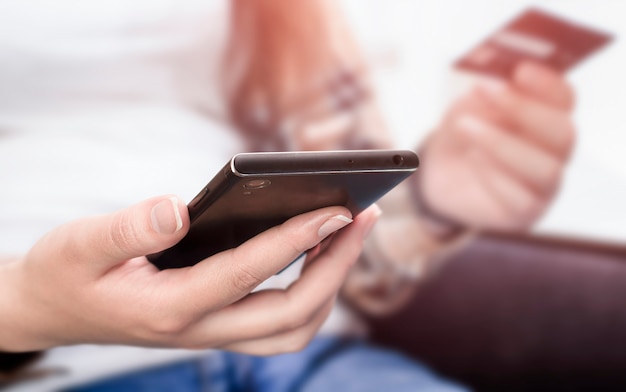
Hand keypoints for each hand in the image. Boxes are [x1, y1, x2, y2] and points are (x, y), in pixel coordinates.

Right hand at [0, 196, 378, 354]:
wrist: (52, 309)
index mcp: (169, 308)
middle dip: (334, 268)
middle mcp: (199, 330)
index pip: (247, 275)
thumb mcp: (78, 245)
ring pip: (291, 329)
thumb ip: (126, 228)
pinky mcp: (216, 326)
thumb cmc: (65, 274)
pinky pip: (278, 323)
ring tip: (346, 235)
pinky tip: (313, 252)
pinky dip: (308, 293)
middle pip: (290, 315)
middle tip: (361, 219)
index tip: (335, 209)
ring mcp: (211, 335)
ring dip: (328, 286)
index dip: (295, 240)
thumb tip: (179, 208)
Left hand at [418, 62, 575, 229]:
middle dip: (523, 110)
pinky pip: (522, 198)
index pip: (564, 99)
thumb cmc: (462, 132)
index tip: (519, 69)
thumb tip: (495, 83)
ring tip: (466, 126)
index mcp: (550, 117)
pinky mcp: (525, 212)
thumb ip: (484, 94)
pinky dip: (495, 175)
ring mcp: (544, 185)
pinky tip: (473, 158)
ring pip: (545, 168)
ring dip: (502, 144)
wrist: (437, 173)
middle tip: (484, 90)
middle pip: (563, 132)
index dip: (546, 84)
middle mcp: (555, 151)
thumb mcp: (467, 105)